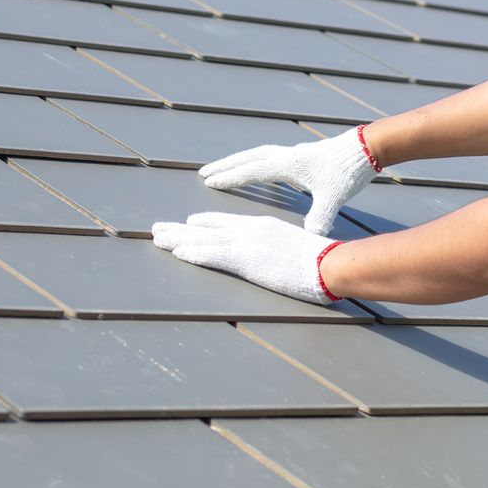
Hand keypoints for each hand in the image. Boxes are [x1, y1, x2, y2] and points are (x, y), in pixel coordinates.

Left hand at [151, 212, 339, 302]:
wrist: (331, 264)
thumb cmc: (323, 262)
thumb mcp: (298, 252)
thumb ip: (284, 253)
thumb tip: (283, 262)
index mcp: (263, 227)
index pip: (226, 223)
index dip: (203, 223)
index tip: (187, 223)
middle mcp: (251, 230)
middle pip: (208, 228)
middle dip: (181, 229)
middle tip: (158, 229)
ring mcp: (247, 243)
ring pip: (203, 239)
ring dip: (177, 239)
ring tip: (156, 237)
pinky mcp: (246, 259)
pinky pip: (213, 254)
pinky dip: (193, 252)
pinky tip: (177, 252)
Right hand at [199, 126, 376, 235]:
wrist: (366, 148)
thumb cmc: (347, 172)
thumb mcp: (333, 198)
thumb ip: (319, 218)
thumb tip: (309, 240)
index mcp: (289, 164)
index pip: (252, 170)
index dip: (231, 177)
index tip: (209, 182)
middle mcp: (288, 156)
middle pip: (249, 158)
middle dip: (226, 166)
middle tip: (204, 172)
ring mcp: (295, 154)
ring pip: (259, 155)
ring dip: (240, 162)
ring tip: (225, 170)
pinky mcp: (303, 156)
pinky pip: (272, 158)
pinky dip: (258, 163)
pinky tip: (260, 173)